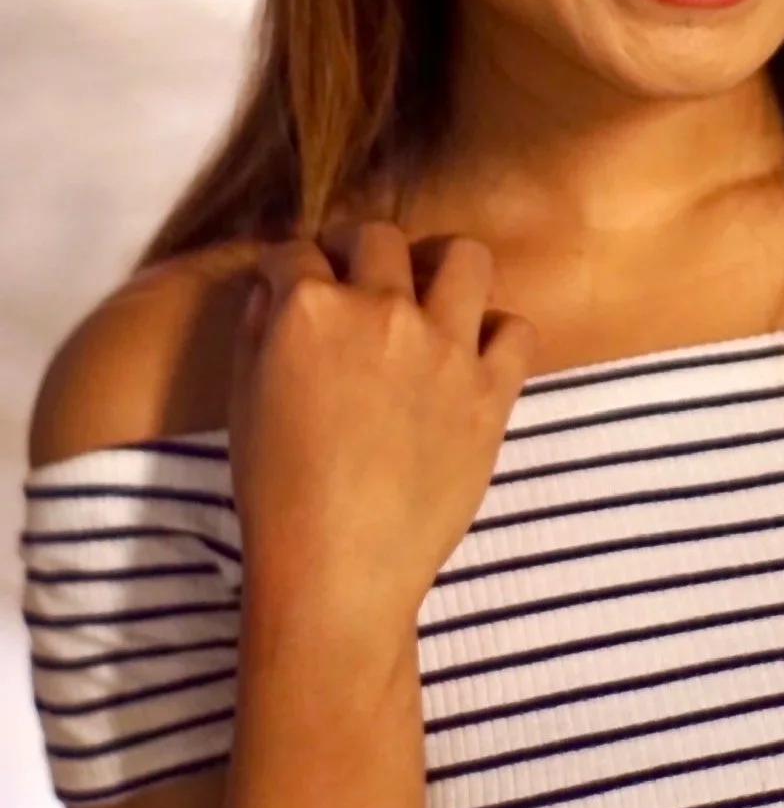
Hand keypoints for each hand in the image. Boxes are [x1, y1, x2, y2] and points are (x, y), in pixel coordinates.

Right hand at [227, 221, 538, 633]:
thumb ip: (259, 330)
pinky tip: (473, 358)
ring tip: (431, 298)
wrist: (338, 570)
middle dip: (361, 251)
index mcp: (308, 309)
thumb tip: (276, 288)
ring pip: (466, 257)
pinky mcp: (490, 389)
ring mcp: (443, 347)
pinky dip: (497, 336)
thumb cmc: (276, 494)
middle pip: (379, 238)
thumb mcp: (243, 401)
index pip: (297, 251)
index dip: (293, 270)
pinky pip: (517, 329)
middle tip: (361, 281)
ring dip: (444, 268)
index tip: (299, 287)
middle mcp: (380, 311)